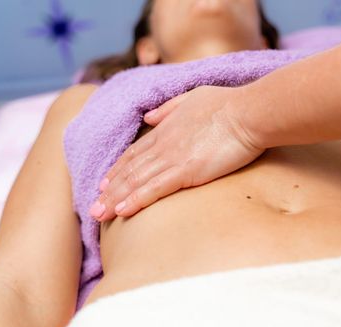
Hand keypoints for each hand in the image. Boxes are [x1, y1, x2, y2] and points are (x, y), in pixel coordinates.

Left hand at [89, 85, 263, 220]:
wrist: (248, 113)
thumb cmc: (228, 104)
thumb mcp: (193, 97)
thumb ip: (168, 109)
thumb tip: (148, 117)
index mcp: (166, 130)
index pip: (135, 153)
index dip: (117, 169)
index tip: (104, 183)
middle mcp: (163, 145)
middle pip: (129, 170)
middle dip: (109, 190)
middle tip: (92, 207)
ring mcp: (172, 158)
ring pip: (135, 181)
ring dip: (114, 199)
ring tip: (98, 215)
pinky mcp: (186, 171)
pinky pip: (154, 189)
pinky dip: (135, 200)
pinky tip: (122, 211)